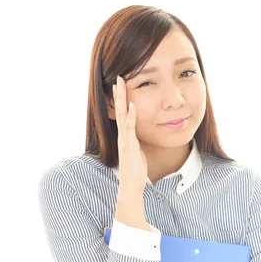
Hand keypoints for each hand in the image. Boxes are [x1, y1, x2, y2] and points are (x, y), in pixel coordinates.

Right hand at [114, 75, 147, 193]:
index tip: (122, 84)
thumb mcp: (139, 149)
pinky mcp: (129, 145)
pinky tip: (133, 105)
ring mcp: (124, 139)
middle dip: (119, 94)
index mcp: (125, 135)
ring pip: (122, 115)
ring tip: (121, 85)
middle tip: (118, 78)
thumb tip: (143, 131)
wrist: (132, 184)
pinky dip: (132, 116)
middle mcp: (122, 135)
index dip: (122, 99)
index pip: (123, 113)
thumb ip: (138, 139)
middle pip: (120, 110)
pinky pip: (130, 128)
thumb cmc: (136, 168)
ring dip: (122, 100)